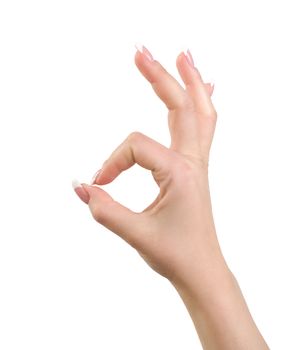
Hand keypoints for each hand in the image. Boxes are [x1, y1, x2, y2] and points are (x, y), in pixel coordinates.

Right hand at [74, 45, 223, 284]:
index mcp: (181, 172)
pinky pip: (204, 127)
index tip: (98, 185)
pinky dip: (202, 104)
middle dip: (160, 77)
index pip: (135, 148)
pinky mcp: (195, 168)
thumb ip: (104, 209)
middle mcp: (193, 162)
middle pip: (181, 106)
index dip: (111, 163)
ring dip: (189, 82)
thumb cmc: (176, 254)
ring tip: (182, 56)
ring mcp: (198, 163)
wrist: (202, 269)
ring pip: (200, 112)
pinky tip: (204, 88)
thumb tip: (80, 186)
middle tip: (141, 53)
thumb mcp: (136, 233)